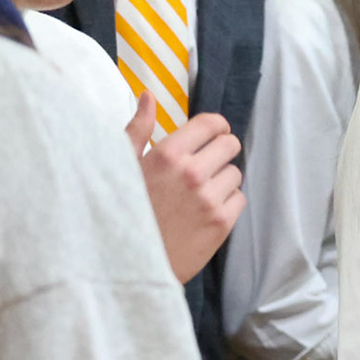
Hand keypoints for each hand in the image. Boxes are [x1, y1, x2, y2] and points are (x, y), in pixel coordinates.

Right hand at [129, 96, 244, 282]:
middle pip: (230, 145)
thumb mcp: (121, 166)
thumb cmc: (121, 211)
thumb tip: (148, 96)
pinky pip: (239, 199)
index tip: (211, 134)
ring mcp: (209, 199)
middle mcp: (192, 173)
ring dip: (221, 179)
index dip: (215, 127)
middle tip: (204, 163)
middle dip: (219, 151)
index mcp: (167, 154)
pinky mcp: (221, 224)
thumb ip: (137, 129)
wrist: (126, 263)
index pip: (212, 124)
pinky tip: (203, 210)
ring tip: (197, 192)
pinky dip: (226, 202)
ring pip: (235, 173)